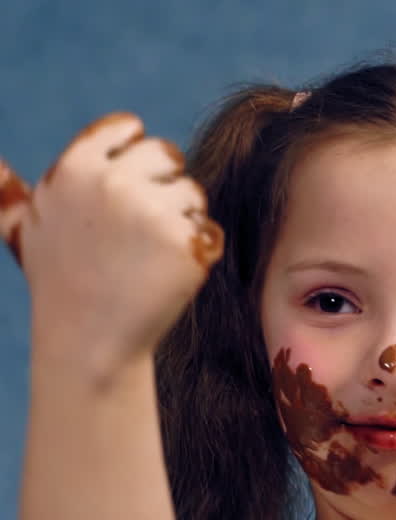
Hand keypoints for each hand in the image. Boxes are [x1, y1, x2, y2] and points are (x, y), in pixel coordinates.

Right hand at [0, 114, 222, 367]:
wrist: (90, 346)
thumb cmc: (59, 289)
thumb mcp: (28, 233)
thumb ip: (9, 195)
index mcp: (76, 166)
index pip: (129, 130)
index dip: (135, 163)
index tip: (125, 201)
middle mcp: (112, 181)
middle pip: (167, 155)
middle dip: (162, 187)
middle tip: (141, 237)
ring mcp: (151, 211)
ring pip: (192, 194)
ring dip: (181, 223)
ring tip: (149, 261)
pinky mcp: (184, 243)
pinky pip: (209, 232)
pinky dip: (198, 255)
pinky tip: (168, 278)